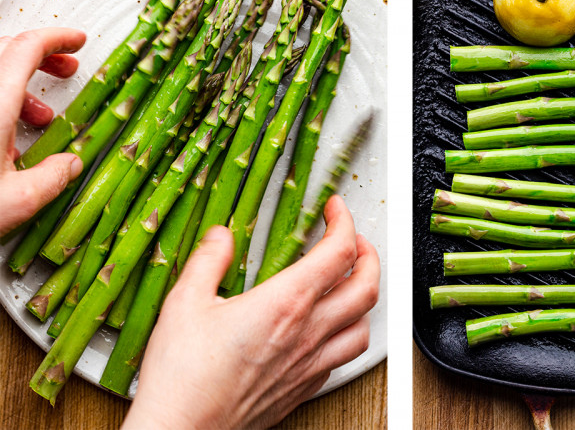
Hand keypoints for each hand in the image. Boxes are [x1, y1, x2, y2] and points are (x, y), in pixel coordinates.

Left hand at [0, 28, 85, 236]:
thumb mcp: (17, 200)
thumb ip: (52, 177)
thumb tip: (68, 166)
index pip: (27, 47)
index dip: (57, 38)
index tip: (76, 41)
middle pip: (4, 52)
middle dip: (39, 58)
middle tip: (64, 69)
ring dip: (17, 87)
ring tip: (39, 115)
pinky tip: (5, 140)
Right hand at [123, 195, 379, 429]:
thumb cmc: (183, 377)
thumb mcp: (184, 302)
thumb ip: (208, 261)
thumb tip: (220, 237)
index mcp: (285, 303)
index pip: (338, 251)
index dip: (344, 222)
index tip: (334, 210)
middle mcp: (307, 333)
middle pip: (367, 286)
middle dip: (368, 255)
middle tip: (352, 240)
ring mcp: (310, 364)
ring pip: (365, 326)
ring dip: (364, 298)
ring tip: (349, 284)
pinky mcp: (305, 389)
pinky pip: (344, 358)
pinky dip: (346, 334)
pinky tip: (329, 330)